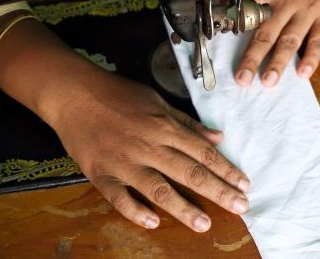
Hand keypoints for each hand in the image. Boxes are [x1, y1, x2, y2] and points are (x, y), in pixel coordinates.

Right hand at [48, 69, 249, 231]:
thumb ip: (186, 122)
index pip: (202, 151)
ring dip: (184, 209)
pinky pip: (119, 198)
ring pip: (159, 190)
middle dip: (218, 191)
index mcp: (163, 125)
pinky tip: (152, 222)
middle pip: (189, 172)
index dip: (226, 169)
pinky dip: (135, 211)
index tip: (244, 184)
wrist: (75, 93)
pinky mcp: (101, 173)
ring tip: (205, 224)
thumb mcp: (156, 100)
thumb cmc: (118, 94)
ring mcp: (124, 162)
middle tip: (241, 207)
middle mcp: (148, 145)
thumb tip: (217, 136)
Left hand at [235, 0, 319, 87]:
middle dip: (252, 57)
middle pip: (265, 32)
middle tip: (241, 79)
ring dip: (278, 63)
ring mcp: (308, 10)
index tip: (217, 41)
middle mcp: (286, 1)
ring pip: (290, 40)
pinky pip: (319, 39)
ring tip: (267, 82)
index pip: (244, 8)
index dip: (230, 24)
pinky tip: (303, 74)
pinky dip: (312, 57)